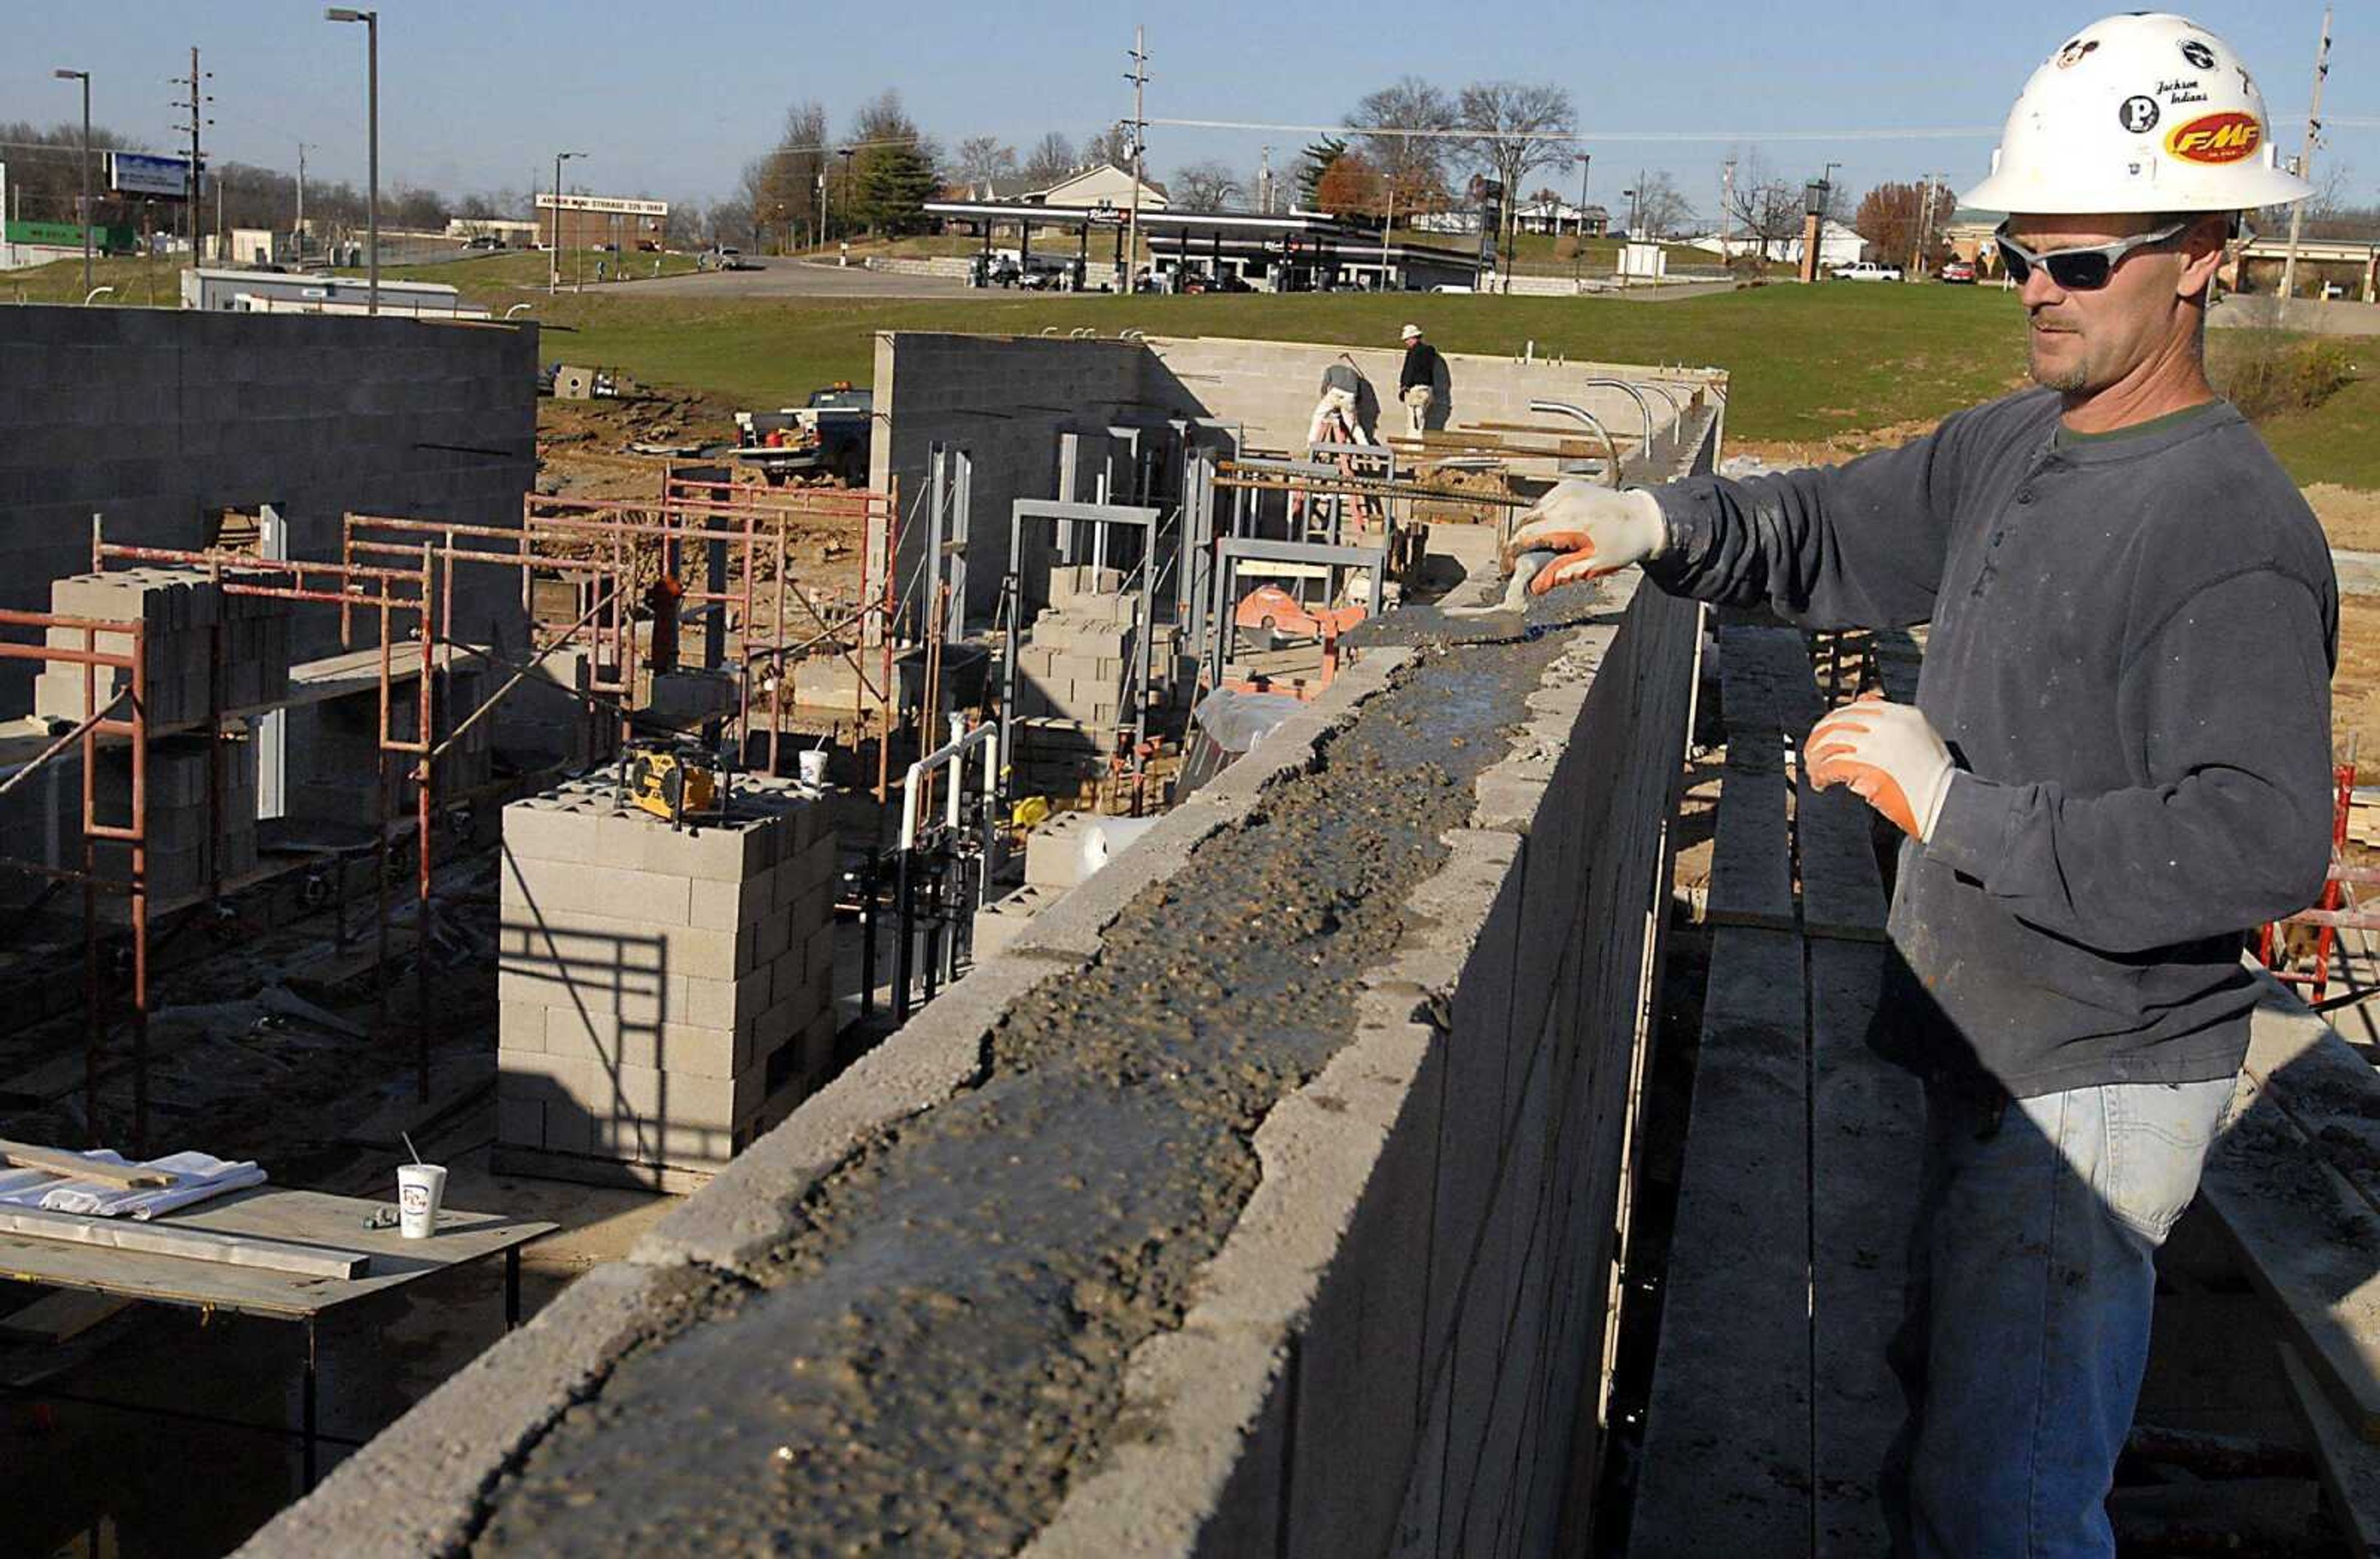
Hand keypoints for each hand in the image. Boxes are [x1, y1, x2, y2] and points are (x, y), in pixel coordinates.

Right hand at [1503, 483, 1666, 594]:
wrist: (1643, 518)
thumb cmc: (1623, 542)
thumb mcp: (1592, 565)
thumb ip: (1560, 575)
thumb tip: (1535, 588)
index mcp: (1571, 523)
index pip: (1526, 535)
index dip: (1512, 553)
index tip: (1509, 568)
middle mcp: (1566, 502)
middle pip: (1524, 522)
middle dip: (1519, 543)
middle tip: (1522, 562)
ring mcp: (1567, 491)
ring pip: (1533, 512)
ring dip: (1532, 529)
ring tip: (1544, 547)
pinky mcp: (1569, 485)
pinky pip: (1544, 502)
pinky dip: (1543, 516)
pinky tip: (1555, 529)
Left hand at [1805, 694, 1955, 840]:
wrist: (1950, 802)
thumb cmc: (1937, 779)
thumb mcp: (1923, 737)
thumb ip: (1895, 723)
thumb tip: (1865, 708)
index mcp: (1903, 714)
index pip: (1857, 706)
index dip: (1836, 720)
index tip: (1826, 733)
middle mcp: (1888, 725)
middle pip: (1838, 722)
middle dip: (1819, 738)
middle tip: (1813, 754)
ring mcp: (1878, 745)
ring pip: (1830, 742)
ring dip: (1815, 758)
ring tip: (1815, 770)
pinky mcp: (1868, 768)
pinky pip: (1831, 765)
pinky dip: (1820, 774)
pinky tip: (1821, 783)